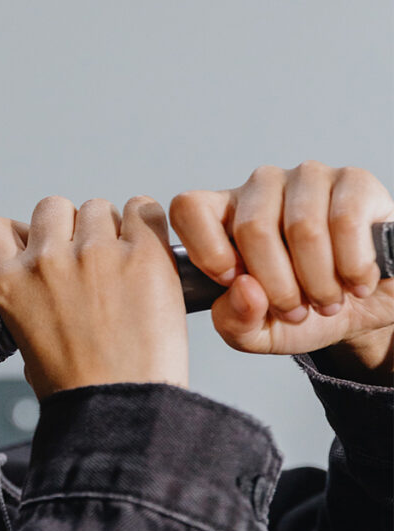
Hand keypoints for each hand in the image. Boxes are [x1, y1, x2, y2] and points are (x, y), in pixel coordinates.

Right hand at [0, 196, 187, 398]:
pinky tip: (147, 251)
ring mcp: (94, 253)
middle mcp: (46, 261)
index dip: (15, 233)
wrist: (121, 408)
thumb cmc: (76, 388)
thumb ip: (26, 297)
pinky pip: (144, 208)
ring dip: (110, 229)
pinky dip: (147, 224)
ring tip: (122, 267)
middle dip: (69, 230)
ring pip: (98, 208)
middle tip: (87, 264)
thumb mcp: (24, 341)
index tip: (29, 244)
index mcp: (9, 284)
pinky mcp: (143, 254)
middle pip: (52, 209)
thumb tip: (39, 275)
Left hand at [169, 161, 393, 382]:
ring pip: (302, 228)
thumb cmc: (300, 313)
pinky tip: (355, 282)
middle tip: (295, 311)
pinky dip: (352, 266)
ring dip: (318, 282)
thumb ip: (234, 320)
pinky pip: (346, 221)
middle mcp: (260, 188)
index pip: (188, 208)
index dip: (208, 252)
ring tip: (326, 301)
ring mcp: (306, 179)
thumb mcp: (255, 333)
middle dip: (277, 285)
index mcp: (222, 216)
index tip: (234, 284)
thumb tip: (245, 288)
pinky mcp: (354, 181)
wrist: (361, 310)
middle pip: (253, 228)